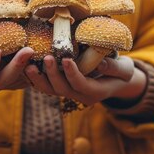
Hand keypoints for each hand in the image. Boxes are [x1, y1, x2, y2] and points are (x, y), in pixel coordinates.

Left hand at [24, 55, 146, 106]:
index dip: (73, 73)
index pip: (81, 85)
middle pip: (63, 89)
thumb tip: (100, 62)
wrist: (118, 81)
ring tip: (29, 66)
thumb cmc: (122, 73)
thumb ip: (114, 67)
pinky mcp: (64, 88)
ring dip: (39, 79)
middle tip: (46, 57)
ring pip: (51, 91)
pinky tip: (28, 67)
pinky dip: (37, 79)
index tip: (66, 59)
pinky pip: (48, 87)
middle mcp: (81, 97)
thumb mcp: (125, 70)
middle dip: (53, 74)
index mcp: (96, 93)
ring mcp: (71, 94)